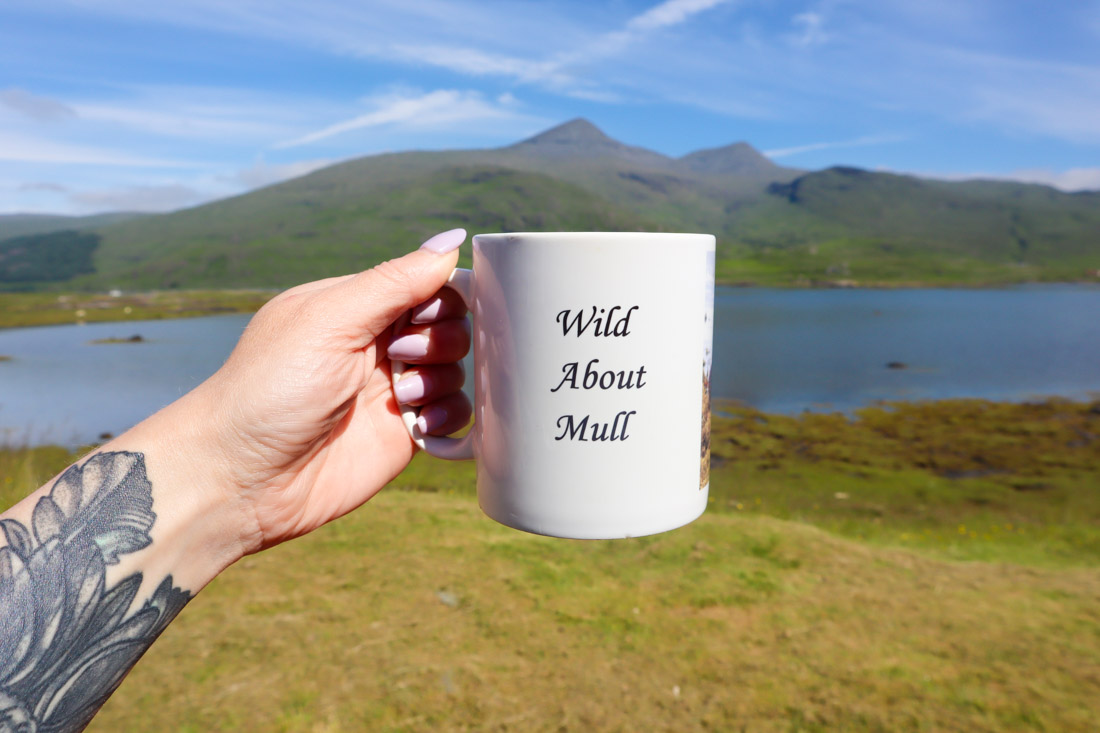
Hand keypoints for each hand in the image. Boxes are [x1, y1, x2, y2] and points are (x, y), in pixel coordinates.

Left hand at [180, 229, 471, 553]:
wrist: (244, 479)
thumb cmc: (270, 390)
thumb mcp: (330, 320)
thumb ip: (396, 282)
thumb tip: (453, 240)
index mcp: (355, 307)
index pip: (425, 283)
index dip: (440, 295)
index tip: (424, 314)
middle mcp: (377, 345)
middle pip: (449, 323)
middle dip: (441, 338)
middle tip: (401, 359)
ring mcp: (391, 391)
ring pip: (456, 368)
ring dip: (442, 378)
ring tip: (403, 397)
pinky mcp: (404, 435)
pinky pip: (454, 414)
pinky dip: (449, 416)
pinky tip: (421, 426)